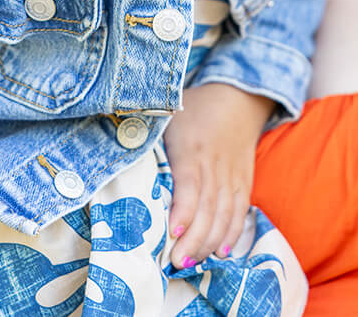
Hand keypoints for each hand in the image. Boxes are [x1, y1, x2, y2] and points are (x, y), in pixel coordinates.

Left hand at [163, 84, 275, 268]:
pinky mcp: (244, 179)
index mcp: (192, 146)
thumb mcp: (166, 115)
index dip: (184, 208)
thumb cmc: (192, 108)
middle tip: (178, 262)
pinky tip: (221, 251)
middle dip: (195, 237)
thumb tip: (113, 158)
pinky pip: (240, 210)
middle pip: (208, 205)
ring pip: (226, 212)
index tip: (172, 232)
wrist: (238, 96)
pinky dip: (233, 232)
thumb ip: (146, 137)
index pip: (190, 182)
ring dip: (211, 240)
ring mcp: (232, 172)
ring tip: (194, 262)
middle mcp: (215, 161)